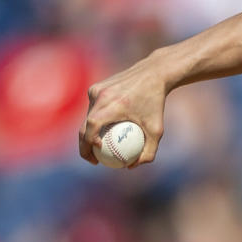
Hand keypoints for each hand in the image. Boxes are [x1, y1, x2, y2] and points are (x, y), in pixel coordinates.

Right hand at [79, 53, 169, 167]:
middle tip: (93, 159)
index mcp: (112, 105)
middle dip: (84, 145)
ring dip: (89, 132)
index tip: (96, 159)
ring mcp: (95, 90)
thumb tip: (131, 167)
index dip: (87, 145)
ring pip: (87, 117)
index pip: (91, 128)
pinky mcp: (95, 87)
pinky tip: (104, 132)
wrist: (153, 74)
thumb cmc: (156, 103)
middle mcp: (100, 96)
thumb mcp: (157, 130)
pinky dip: (96, 119)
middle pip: (84, 125)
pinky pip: (93, 108)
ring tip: (97, 148)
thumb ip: (148, 151)